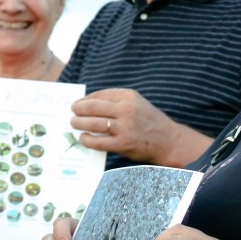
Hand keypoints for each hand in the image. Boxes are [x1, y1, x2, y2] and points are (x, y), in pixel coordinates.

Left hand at [71, 88, 206, 165]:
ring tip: (74, 123)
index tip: (78, 103)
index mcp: (129, 96)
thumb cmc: (148, 121)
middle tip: (72, 112)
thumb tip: (88, 104)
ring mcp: (124, 127)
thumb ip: (116, 102)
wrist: (168, 140)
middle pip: (93, 107)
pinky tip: (83, 137)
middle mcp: (126, 109)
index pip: (100, 95)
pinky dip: (87, 139)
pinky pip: (98, 141)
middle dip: (78, 109)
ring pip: (93, 123)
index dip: (85, 99)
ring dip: (79, 123)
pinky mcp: (122, 144)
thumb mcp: (136, 103)